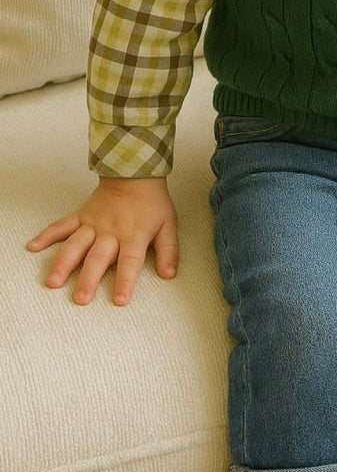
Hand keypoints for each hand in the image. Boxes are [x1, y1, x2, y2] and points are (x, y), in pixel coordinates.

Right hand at [27, 176, 177, 305]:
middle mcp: (110, 232)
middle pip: (98, 257)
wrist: (135, 172)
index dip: (125, 280)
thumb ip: (168, 250)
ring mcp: (92, 224)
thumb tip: (169, 274)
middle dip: (88, 278)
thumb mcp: (168, 224)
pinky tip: (32, 247)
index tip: (119, 300)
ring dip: (63, 263)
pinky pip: (61, 225)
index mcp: (133, 235)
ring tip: (52, 281)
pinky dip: (46, 235)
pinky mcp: (81, 216)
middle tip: (80, 298)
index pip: (130, 262)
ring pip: (76, 245)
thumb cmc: (152, 201)